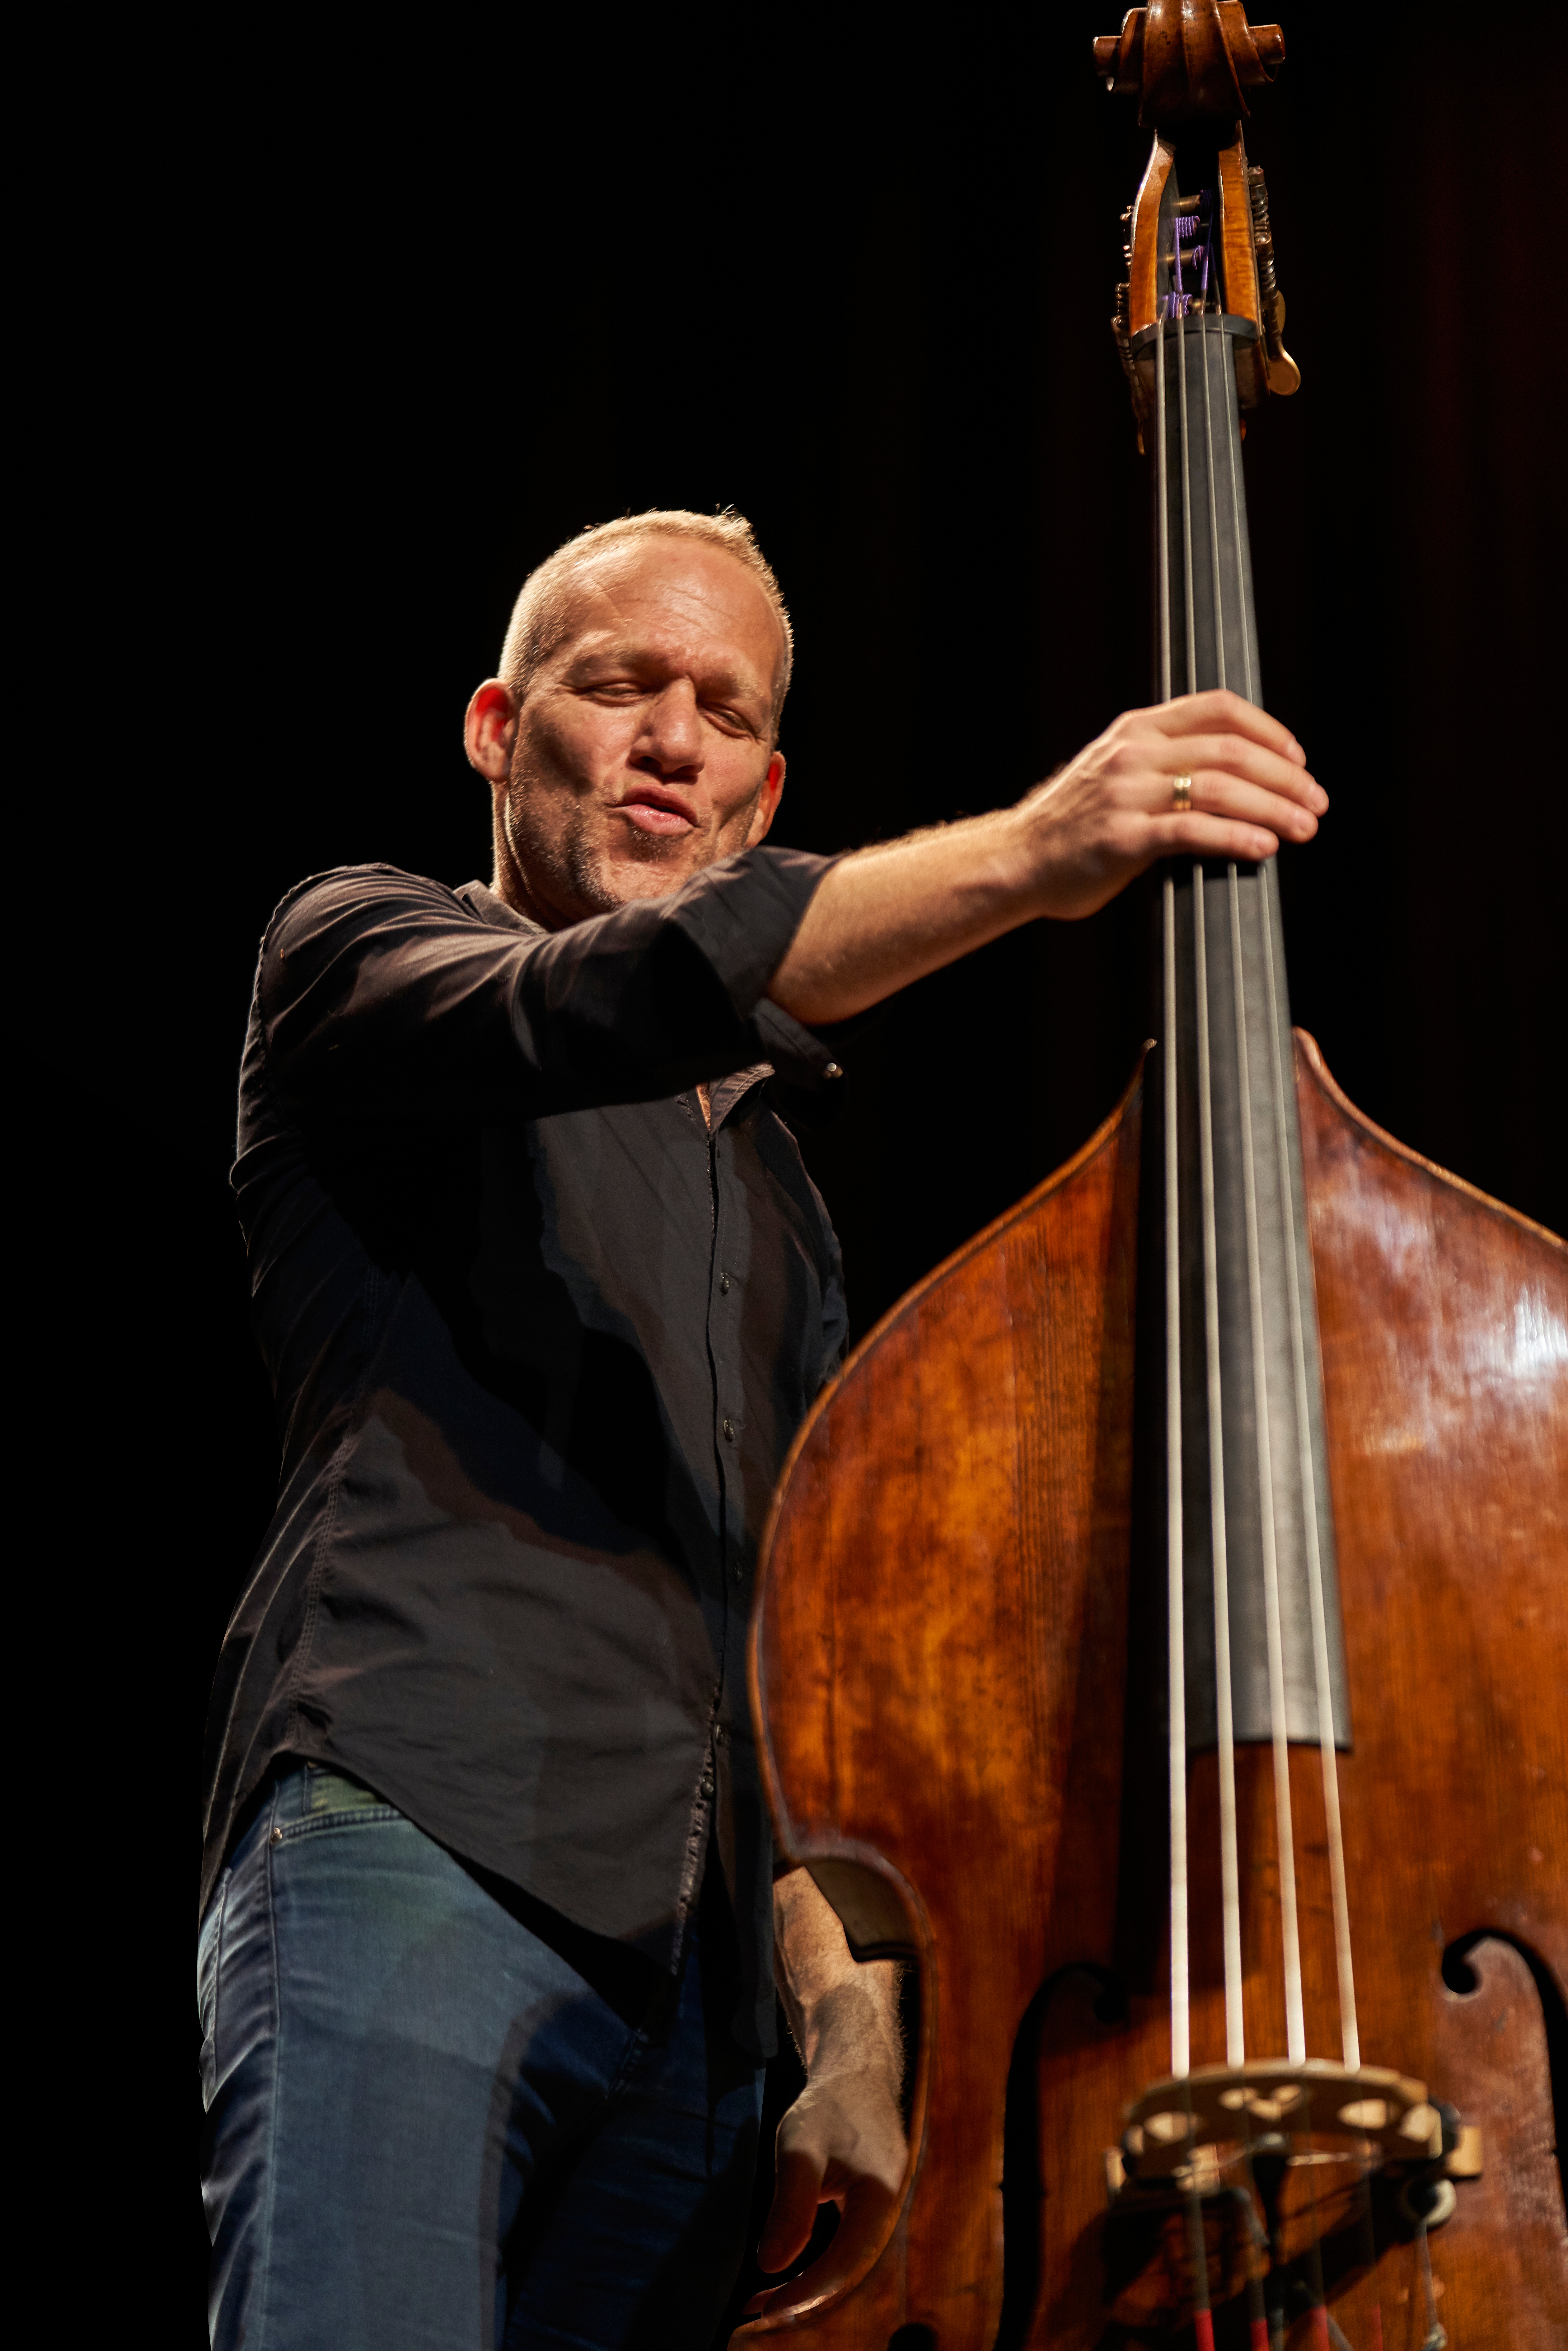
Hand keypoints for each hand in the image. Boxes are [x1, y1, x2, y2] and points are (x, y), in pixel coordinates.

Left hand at [743, 2065, 907, 2320]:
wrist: (855, 2072)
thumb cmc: (829, 2103)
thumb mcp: (800, 2145)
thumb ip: (791, 2205)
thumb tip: (771, 2264)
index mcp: (883, 2194)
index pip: (849, 2259)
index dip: (812, 2289)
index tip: (774, 2308)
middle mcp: (890, 2208)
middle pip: (850, 2270)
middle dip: (807, 2296)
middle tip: (761, 2313)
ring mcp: (883, 2208)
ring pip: (847, 2261)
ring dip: (809, 2284)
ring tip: (763, 2302)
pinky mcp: (870, 2206)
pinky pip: (845, 2246)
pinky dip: (815, 2263)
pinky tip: (785, 2272)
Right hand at [766, 688, 1324, 1026]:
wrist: (1018, 860)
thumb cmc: (1077, 825)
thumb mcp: (1120, 772)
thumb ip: (1168, 761)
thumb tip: (1241, 774)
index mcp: (1138, 728)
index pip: (1219, 708)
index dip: (1269, 729)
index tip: (1298, 759)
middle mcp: (1134, 752)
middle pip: (1232, 750)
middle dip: (1285, 778)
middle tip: (1316, 803)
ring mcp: (1127, 794)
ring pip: (1221, 789)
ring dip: (1274, 809)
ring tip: (1304, 828)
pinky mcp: (1122, 839)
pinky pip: (1193, 832)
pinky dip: (1236, 838)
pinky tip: (1263, 849)